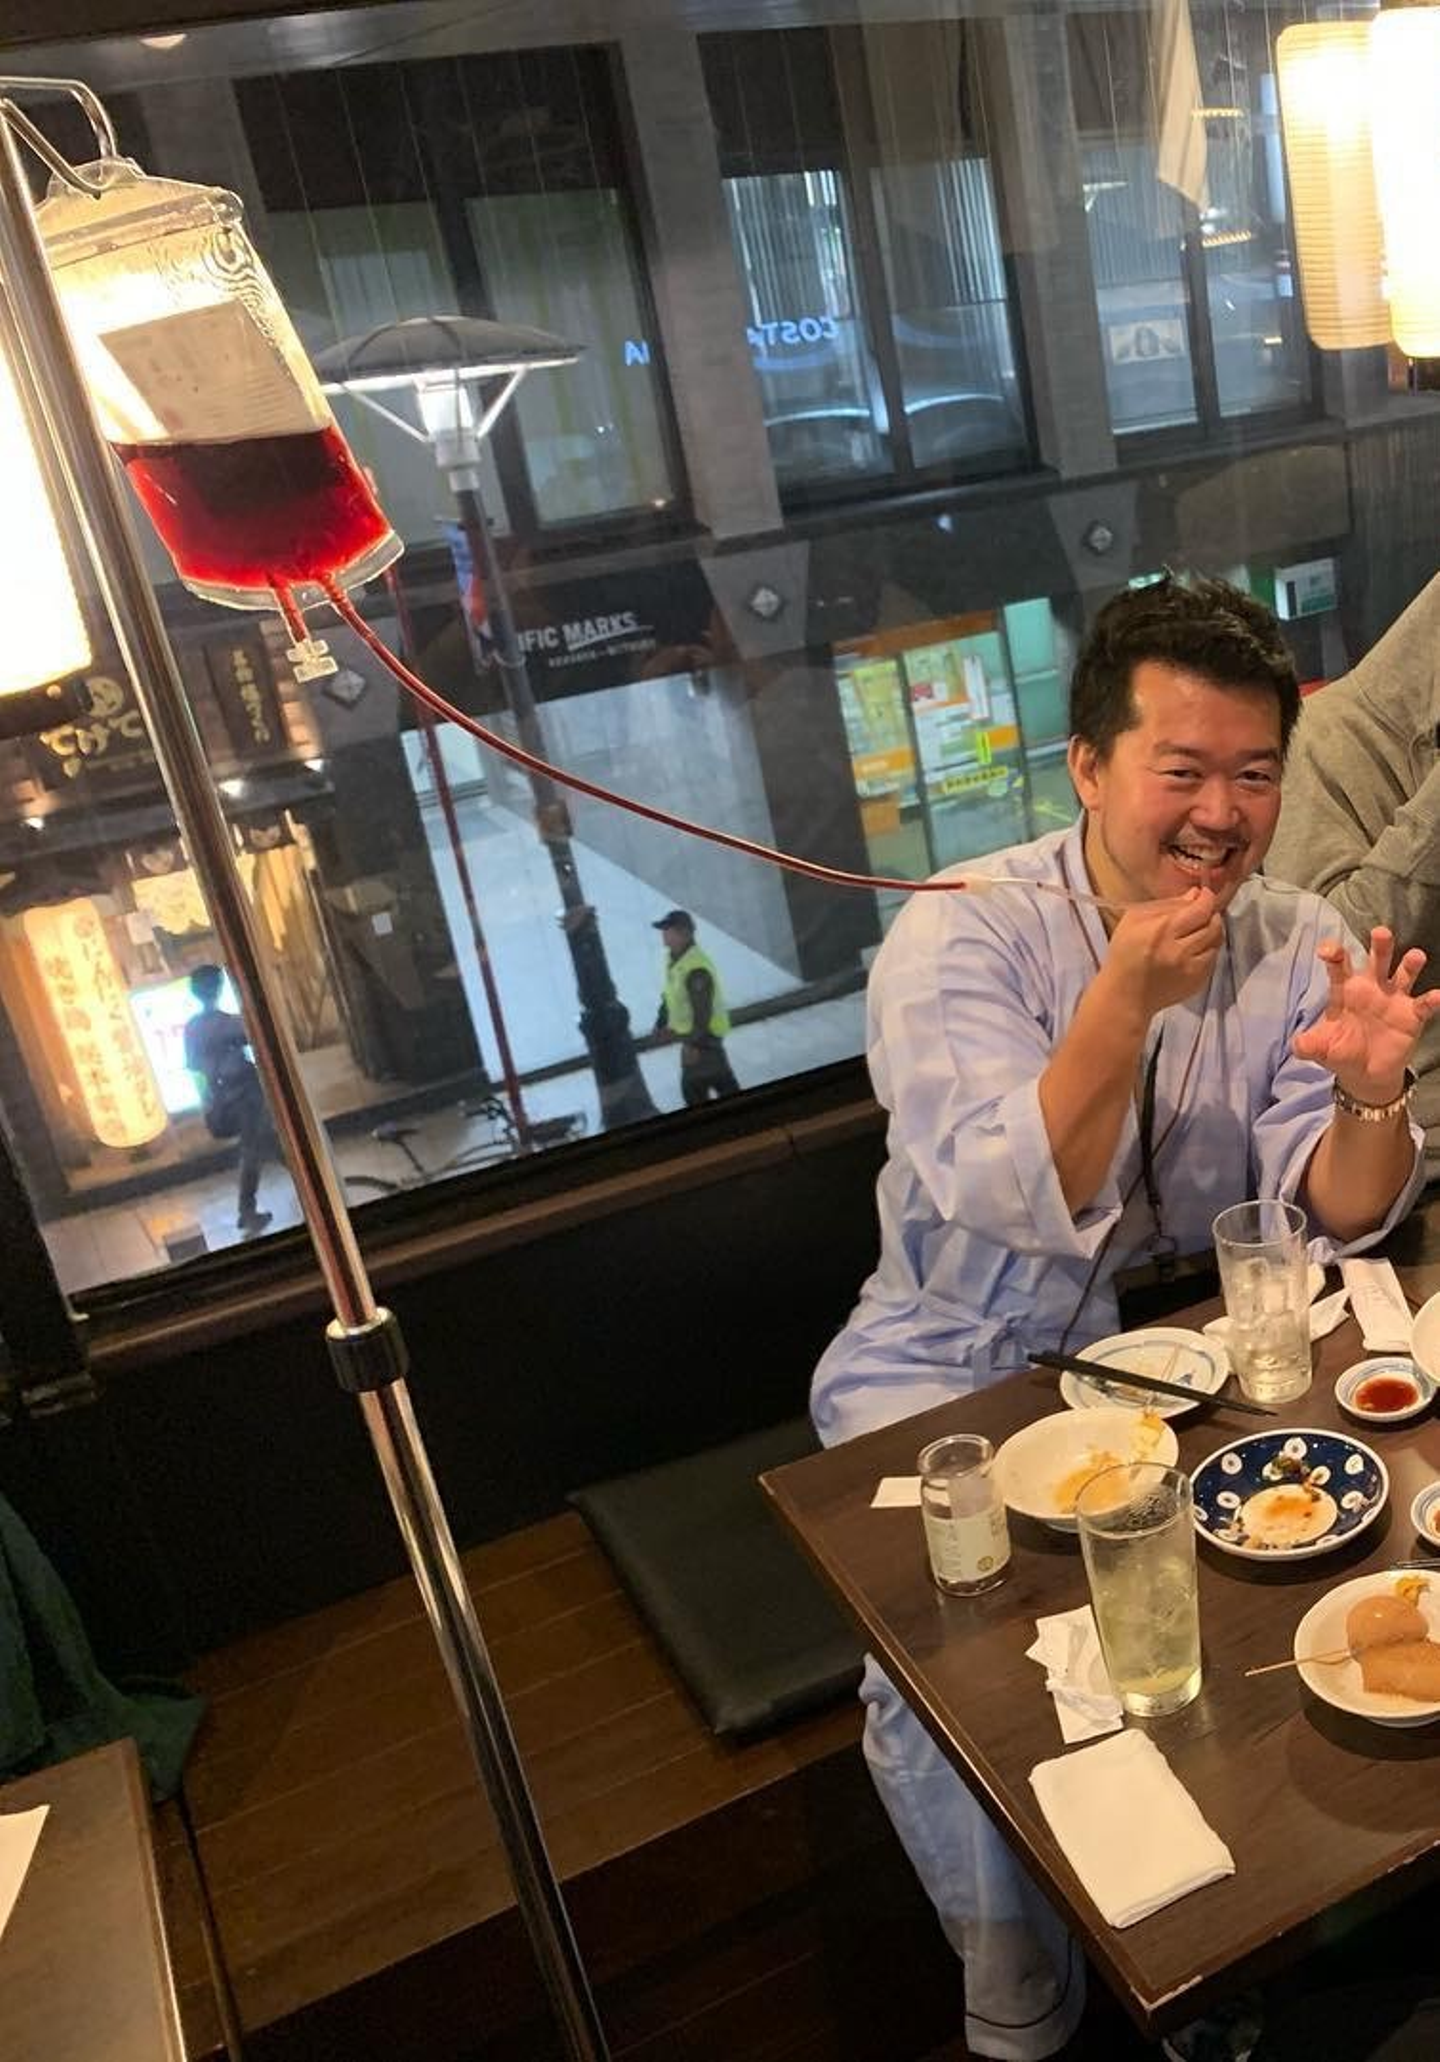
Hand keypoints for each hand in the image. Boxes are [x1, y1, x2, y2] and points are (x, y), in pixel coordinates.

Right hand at [1096, 887, 1222, 1023]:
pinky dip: (1207, 951)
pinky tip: (1191, 951)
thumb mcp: (1134, 920)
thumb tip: (1194, 894)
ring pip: (1217, 942)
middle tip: (1200, 914)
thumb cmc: (1124, 954)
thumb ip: (1166, 905)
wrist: (1124, 995)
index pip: (1200, 909)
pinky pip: (1213, 959)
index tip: (1204, 895)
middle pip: (1214, 925)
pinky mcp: (1198, 982)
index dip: (1207, 898)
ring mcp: (1192, 969)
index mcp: (1163, 931)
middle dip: (1211, 915)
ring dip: (1211, 933)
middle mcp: (1181, 950)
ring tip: (1196, 932)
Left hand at [1292, 926, 1439, 1101]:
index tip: (1326, 950)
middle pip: (1377, 959)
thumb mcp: (1320, 1048)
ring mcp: (1393, 999)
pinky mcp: (1411, 1016)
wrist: (1364, 1074)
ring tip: (1416, 956)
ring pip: (1403, 974)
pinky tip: (1437, 996)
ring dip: (1410, 964)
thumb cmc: (1340, 1051)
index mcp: (1345, 989)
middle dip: (1380, 945)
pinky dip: (1432, 1000)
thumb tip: (1296, 1044)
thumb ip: (1308, 1044)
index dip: (1333, 953)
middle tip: (1381, 932)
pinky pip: (1423, 1005)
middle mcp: (1371, 988)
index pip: (1339, 965)